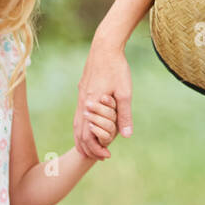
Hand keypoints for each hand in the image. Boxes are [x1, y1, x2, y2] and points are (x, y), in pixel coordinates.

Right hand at [74, 42, 132, 159]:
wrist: (104, 47)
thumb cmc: (116, 68)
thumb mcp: (125, 92)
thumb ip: (124, 114)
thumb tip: (127, 135)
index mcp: (91, 105)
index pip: (88, 136)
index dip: (96, 149)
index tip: (106, 156)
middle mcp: (82, 103)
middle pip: (79, 133)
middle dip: (88, 148)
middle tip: (100, 157)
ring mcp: (81, 97)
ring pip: (77, 125)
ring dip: (83, 139)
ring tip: (92, 149)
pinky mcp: (83, 91)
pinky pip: (79, 115)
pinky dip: (82, 127)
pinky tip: (89, 128)